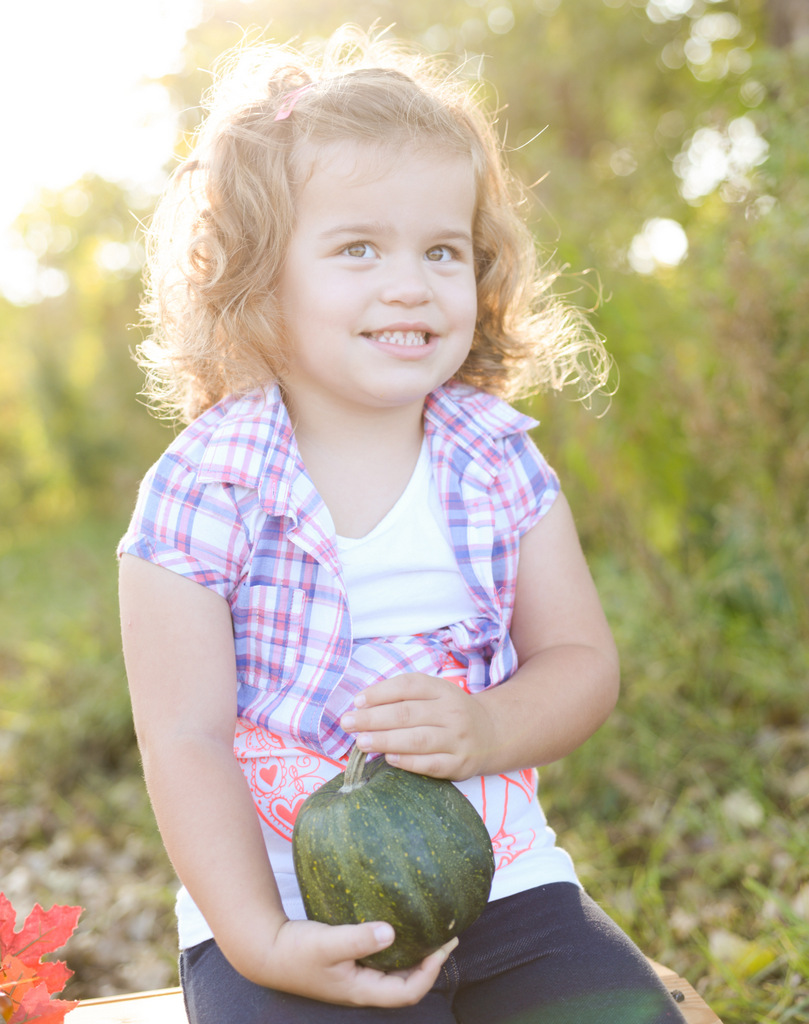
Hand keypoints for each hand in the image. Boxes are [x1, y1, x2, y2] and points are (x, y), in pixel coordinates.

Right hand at [253, 918, 456, 1005]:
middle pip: (407, 985)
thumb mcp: (327, 943)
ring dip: (416, 956)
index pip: (408, 992)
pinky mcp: (349, 963)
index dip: (431, 972)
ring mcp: (356, 977)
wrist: (267, 951)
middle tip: (448, 936)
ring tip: (431, 932)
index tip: (444, 946)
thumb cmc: (296, 951)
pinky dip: (397, 947)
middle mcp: (363, 988)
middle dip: (431, 963)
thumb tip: (392, 931)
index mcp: (362, 990)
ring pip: (396, 972)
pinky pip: (382, 960)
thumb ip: (359, 939)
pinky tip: (400, 927)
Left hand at [340, 673, 494, 779]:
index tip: (356, 702)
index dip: (380, 692)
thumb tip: (362, 705)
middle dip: (373, 718)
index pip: (408, 686)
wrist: (491, 734)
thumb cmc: (449, 713)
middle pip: (407, 713)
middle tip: (348, 723)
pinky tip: (389, 758)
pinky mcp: (459, 764)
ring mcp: (457, 739)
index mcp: (442, 690)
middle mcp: (452, 712)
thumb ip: (402, 695)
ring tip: (361, 742)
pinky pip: (430, 764)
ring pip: (417, 739)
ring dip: (385, 740)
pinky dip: (407, 761)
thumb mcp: (434, 694)